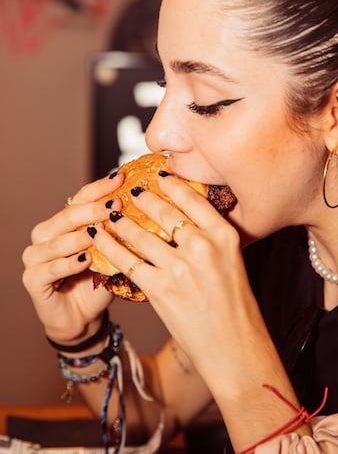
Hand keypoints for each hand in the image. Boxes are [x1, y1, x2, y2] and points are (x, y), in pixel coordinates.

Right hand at [22, 171, 124, 344]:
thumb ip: (117, 232)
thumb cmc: (98, 281)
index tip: (120, 178)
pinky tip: (86, 260)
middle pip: (68, 216)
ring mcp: (35, 257)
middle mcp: (45, 234)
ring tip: (101, 231)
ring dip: (81, 236)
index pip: (80, 198)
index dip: (100, 188)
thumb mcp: (111, 253)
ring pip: (58, 241)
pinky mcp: (32, 279)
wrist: (83, 318)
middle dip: (93, 209)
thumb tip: (145, 206)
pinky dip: (69, 263)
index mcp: (63, 222)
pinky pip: (51, 268)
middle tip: (115, 205)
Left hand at [84, 173, 261, 380]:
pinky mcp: (160, 289)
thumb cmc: (237, 308)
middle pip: (164, 212)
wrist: (235, 348)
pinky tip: (100, 238)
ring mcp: (179, 267)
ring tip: (110, 213)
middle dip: (143, 198)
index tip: (160, 176)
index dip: (173, 184)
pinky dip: (110, 247)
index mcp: (225, 236)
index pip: (193, 199)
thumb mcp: (233, 263)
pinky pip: (127, 261)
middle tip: (131, 190)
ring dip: (121, 221)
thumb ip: (213, 239)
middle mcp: (202, 246)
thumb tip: (187, 221)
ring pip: (141, 234)